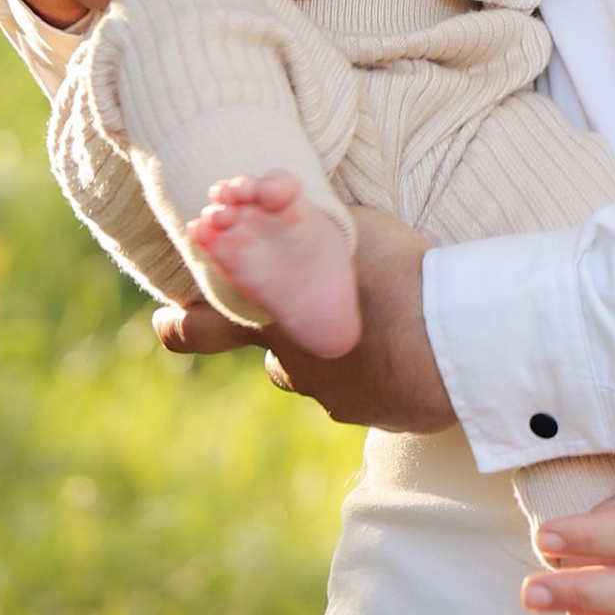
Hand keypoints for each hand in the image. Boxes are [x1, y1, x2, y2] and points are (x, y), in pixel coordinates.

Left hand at [151, 209, 454, 428]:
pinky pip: (370, 393)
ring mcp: (334, 396)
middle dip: (287, 344)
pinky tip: (412, 355)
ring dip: (343, 358)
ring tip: (386, 331)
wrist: (448, 342)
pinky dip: (383, 375)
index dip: (178, 325)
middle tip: (305, 330)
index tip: (166, 320)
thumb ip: (315, 226)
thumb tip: (290, 200)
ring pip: (326, 378)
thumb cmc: (395, 278)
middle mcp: (294, 363)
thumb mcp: (349, 232)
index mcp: (273, 319)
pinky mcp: (376, 415)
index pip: (199, 328)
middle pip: (275, 361)